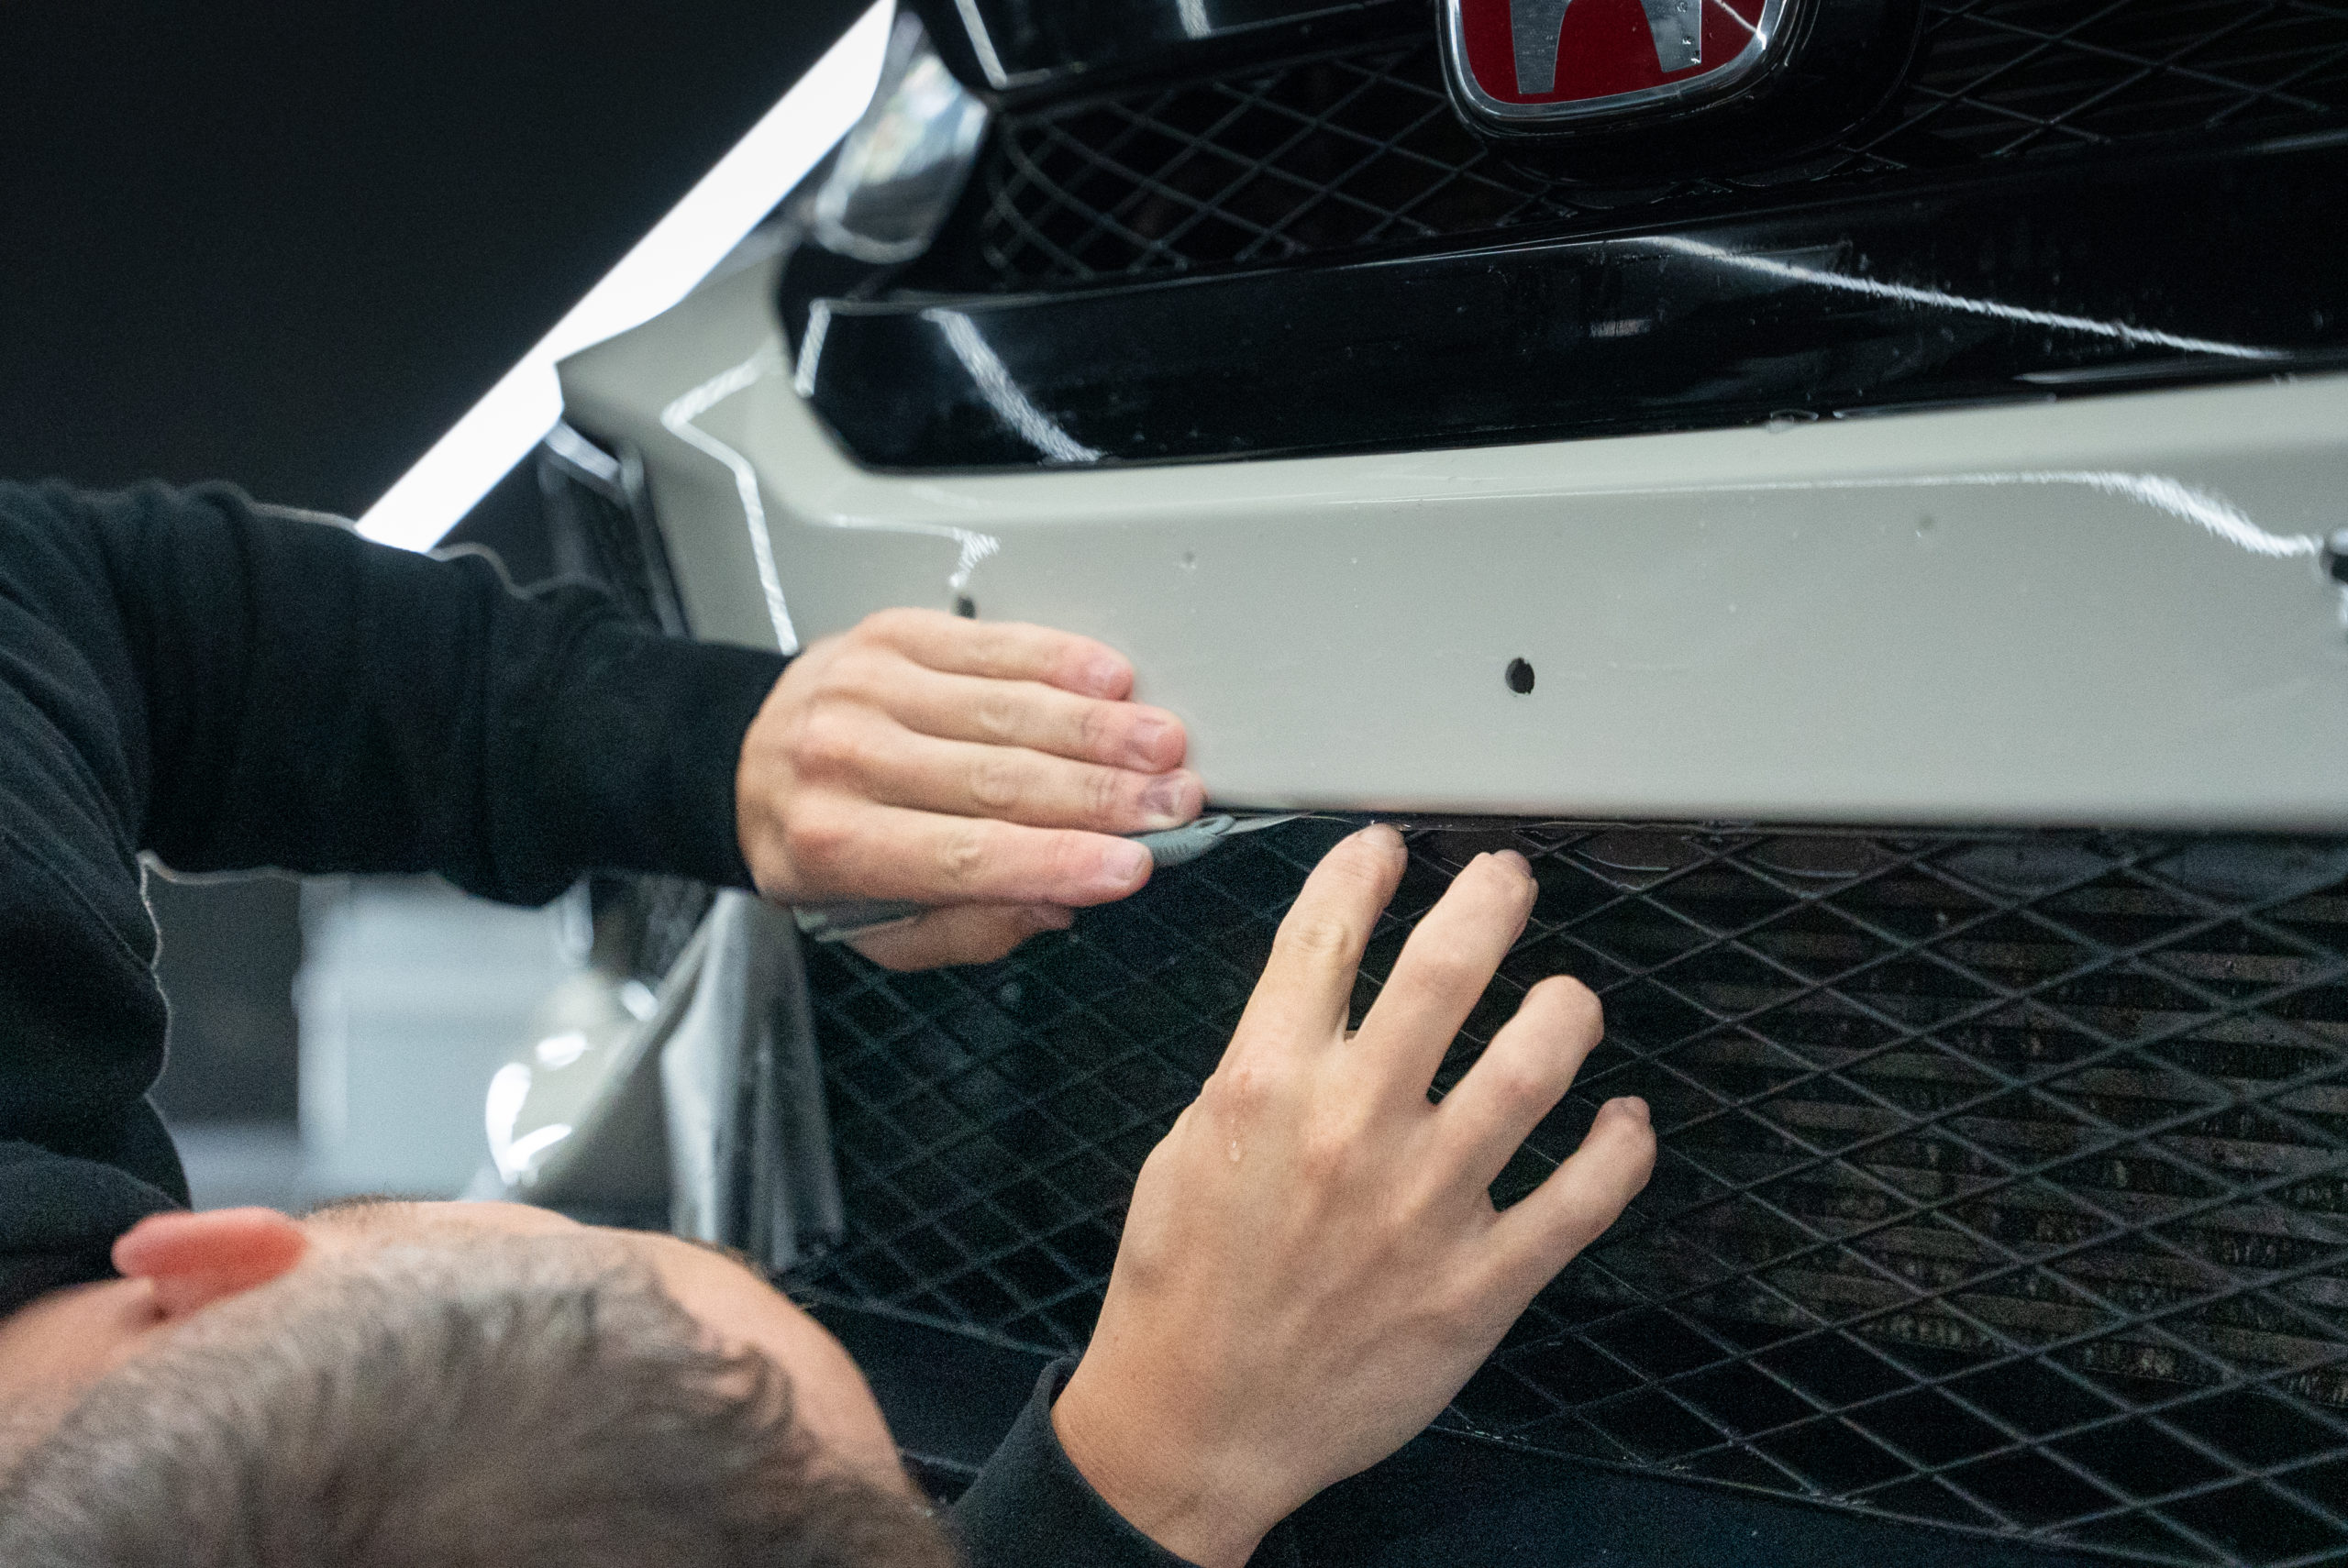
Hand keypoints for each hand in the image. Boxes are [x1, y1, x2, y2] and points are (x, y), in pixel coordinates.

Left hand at [735, 609, 1199, 969]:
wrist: (745, 758)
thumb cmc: (823, 846)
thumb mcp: (875, 925)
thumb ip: (968, 926)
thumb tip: (1057, 901)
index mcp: (834, 843)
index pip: (965, 855)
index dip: (1056, 860)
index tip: (1129, 867)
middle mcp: (845, 758)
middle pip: (997, 778)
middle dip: (1102, 794)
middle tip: (1172, 804)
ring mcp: (868, 687)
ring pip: (1003, 710)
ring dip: (1097, 729)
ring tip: (1162, 749)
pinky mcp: (892, 634)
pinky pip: (989, 645)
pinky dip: (1059, 661)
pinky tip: (1112, 681)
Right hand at [1051, 826, 1654, 1567]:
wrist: (1196, 1424)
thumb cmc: (1183, 1288)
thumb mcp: (1189, 1147)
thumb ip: (1260, 1067)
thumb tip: (1320, 1001)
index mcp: (1264, 1085)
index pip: (1325, 934)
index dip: (1365, 870)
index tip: (1389, 849)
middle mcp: (1351, 1128)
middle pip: (1446, 969)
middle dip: (1490, 899)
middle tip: (1507, 880)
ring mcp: (1425, 1204)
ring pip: (1534, 1064)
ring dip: (1567, 1008)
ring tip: (1569, 997)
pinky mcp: (1480, 1281)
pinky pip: (1584, 1195)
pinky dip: (1621, 1145)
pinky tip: (1623, 1119)